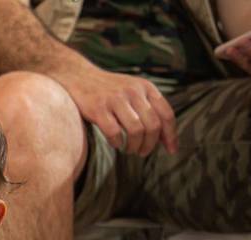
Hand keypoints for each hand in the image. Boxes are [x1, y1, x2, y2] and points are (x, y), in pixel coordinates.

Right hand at [54, 65, 177, 155]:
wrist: (79, 76)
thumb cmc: (108, 90)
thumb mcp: (133, 91)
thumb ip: (149, 109)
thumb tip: (166, 138)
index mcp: (146, 87)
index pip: (166, 114)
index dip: (171, 135)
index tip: (171, 150)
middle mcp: (133, 92)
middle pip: (152, 126)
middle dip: (150, 144)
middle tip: (142, 152)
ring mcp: (115, 99)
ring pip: (136, 130)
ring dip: (134, 146)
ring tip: (129, 150)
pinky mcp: (98, 108)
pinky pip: (114, 132)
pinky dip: (117, 142)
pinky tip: (115, 143)